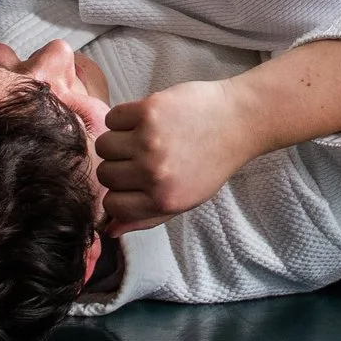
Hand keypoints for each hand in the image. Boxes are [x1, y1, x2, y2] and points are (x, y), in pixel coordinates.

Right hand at [95, 79, 261, 233]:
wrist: (237, 122)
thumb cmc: (212, 162)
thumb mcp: (185, 199)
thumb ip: (146, 217)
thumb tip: (111, 230)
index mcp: (163, 199)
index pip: (111, 205)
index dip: (118, 192)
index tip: (130, 181)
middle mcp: (154, 173)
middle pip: (105, 174)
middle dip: (118, 166)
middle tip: (139, 156)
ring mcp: (149, 140)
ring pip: (103, 146)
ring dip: (117, 141)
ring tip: (141, 137)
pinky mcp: (148, 111)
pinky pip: (112, 118)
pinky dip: (122, 118)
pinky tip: (144, 120)